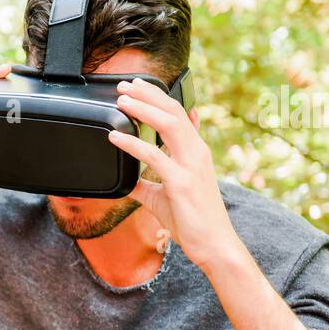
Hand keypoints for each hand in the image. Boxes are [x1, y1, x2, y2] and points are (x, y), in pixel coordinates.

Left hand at [107, 77, 242, 269]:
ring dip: (142, 108)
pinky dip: (132, 143)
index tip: (137, 87)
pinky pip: (154, 156)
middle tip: (124, 84)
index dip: (157, 97)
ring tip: (121, 100)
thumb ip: (146, 184)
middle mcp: (196, 153)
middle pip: (173, 111)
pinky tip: (114, 137)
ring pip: (168, 124)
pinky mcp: (181, 182)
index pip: (178, 113)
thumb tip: (127, 181)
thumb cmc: (192, 221)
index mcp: (195, 152)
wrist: (214, 244)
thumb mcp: (164, 196)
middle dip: (148, 94)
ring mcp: (191, 166)